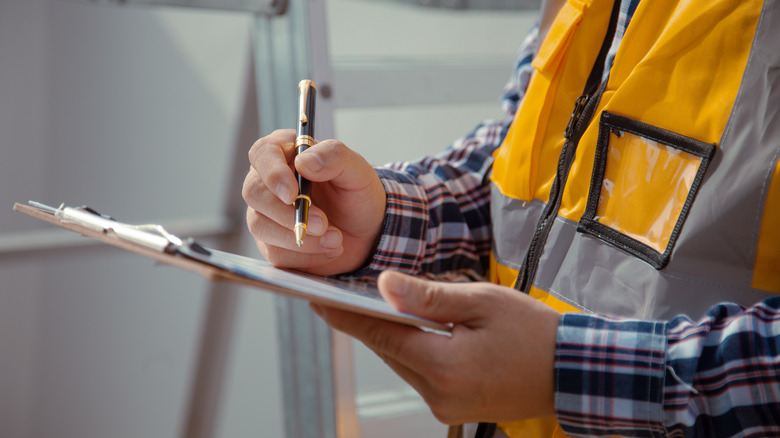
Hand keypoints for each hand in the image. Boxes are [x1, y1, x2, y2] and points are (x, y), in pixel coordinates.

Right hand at [243, 130, 386, 275]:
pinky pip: (275, 252)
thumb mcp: (357, 171)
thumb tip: (304, 162)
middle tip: (322, 224)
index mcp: (287, 153)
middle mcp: (269, 181)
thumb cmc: (358, 195)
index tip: (292, 194)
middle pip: (253, 192)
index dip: (272, 173)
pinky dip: (305, 255)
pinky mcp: (271, 242)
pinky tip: (329, 249)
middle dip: (287, 213)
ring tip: (336, 239)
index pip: (263, 153)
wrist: (367, 232)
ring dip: (299, 238)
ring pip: (260, 225)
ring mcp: (266, 213)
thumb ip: (334, 157)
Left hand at [312, 271, 560, 424]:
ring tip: (376, 306)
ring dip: (391, 335)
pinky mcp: (454, 407)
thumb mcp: (482, 303)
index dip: (344, 315)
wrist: (572, 373)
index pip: (380, 335)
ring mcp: (445, 406)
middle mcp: (438, 395)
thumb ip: (428, 297)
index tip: (317, 298)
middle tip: (341, 294)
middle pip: (388, 350)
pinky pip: (420, 374)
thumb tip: (384, 285)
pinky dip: (412, 350)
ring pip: (402, 362)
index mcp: (444, 367)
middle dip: (366, 321)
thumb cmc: (534, 333)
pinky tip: (412, 329)